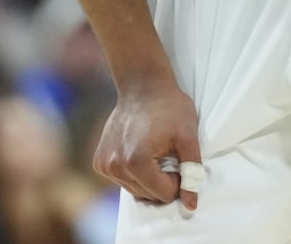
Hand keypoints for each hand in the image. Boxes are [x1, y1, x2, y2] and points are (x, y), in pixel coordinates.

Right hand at [93, 72, 202, 210]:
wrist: (142, 84)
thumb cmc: (169, 107)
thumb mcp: (189, 137)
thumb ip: (191, 173)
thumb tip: (190, 206)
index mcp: (136, 162)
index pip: (164, 194)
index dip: (177, 179)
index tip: (177, 157)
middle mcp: (115, 166)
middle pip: (148, 196)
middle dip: (162, 180)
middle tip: (167, 153)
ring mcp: (104, 165)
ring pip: (135, 191)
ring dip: (148, 178)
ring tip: (154, 151)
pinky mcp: (99, 162)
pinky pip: (123, 181)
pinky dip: (134, 173)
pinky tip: (139, 150)